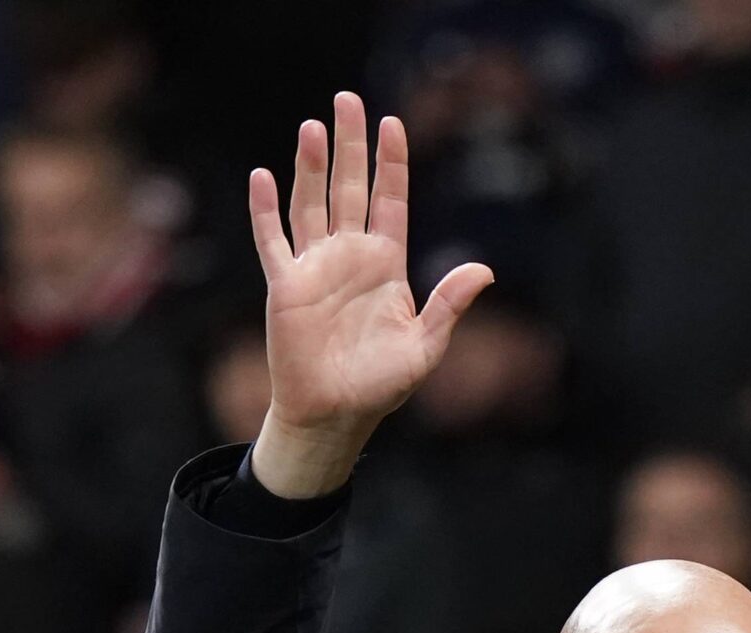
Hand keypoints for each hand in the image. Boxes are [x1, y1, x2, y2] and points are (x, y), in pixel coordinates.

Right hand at [249, 92, 493, 497]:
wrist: (336, 414)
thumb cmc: (382, 384)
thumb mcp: (426, 345)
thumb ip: (449, 304)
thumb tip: (485, 269)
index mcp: (386, 265)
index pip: (390, 201)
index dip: (391, 163)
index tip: (393, 124)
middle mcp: (350, 257)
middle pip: (350, 188)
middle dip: (350, 145)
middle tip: (347, 100)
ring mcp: (315, 267)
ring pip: (312, 204)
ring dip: (310, 166)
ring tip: (312, 126)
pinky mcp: (286, 286)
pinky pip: (273, 240)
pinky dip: (266, 210)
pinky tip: (265, 177)